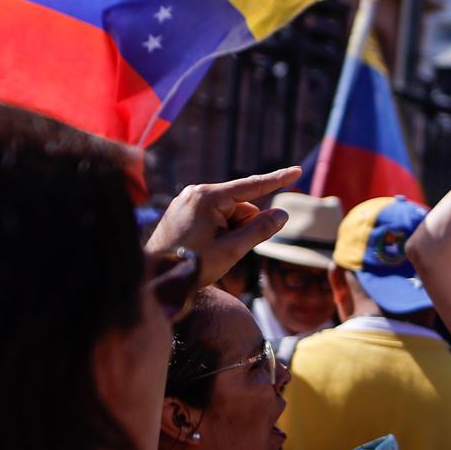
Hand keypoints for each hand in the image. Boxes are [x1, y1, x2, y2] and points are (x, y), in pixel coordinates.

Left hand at [145, 167, 300, 288]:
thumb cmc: (191, 265)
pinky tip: (207, 248)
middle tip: (228, 250)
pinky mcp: (182, 211)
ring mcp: (187, 201)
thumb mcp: (231, 250)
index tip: (298, 171)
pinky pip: (214, 216)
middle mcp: (196, 192)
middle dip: (244, 226)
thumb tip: (282, 215)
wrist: (153, 278)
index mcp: (207, 197)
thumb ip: (259, 230)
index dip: (278, 180)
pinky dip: (220, 231)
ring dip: (232, 231)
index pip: (251, 186)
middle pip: (240, 205)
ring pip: (228, 213)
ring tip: (213, 252)